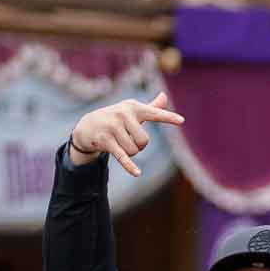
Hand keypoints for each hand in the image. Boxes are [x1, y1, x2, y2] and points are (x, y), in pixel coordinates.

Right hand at [68, 93, 185, 174]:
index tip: (182, 121)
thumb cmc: (116, 118)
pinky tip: (137, 173)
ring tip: (119, 143)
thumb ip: (150, 107)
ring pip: (133, 150)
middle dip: (139, 146)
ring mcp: (113, 126)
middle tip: (129, 141)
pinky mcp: (105, 140)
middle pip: (144, 141)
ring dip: (129, 153)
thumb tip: (164, 97)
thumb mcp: (132, 112)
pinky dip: (129, 166)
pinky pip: (122, 156)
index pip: (155, 113)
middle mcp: (123, 114)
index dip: (168, 118)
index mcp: (134, 107)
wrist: (88, 125)